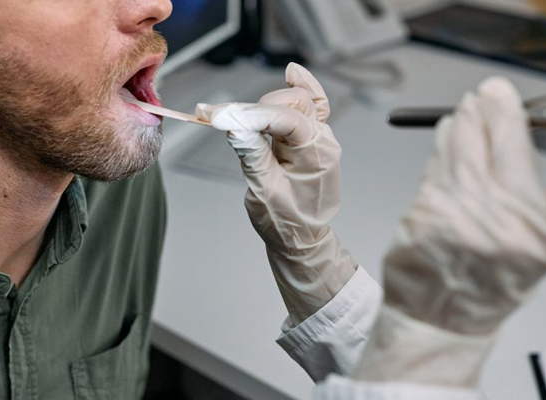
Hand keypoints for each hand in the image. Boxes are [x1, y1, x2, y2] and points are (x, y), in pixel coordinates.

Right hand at [197, 63, 356, 325]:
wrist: (302, 241)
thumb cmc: (286, 223)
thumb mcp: (264, 192)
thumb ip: (252, 155)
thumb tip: (235, 124)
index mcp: (318, 154)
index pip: (286, 119)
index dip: (252, 115)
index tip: (221, 116)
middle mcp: (323, 140)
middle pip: (291, 103)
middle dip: (256, 108)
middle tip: (223, 119)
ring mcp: (320, 137)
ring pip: (296, 102)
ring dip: (266, 105)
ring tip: (234, 116)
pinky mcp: (310, 139)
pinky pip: (312, 106)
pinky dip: (300, 89)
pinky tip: (292, 74)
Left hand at [354, 69, 545, 385]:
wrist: (439, 318)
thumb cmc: (488, 281)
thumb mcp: (532, 246)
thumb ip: (536, 194)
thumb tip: (527, 126)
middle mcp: (510, 225)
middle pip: (511, 143)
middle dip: (500, 106)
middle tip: (494, 92)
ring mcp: (465, 216)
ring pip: (467, 142)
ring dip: (468, 117)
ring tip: (470, 110)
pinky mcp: (428, 210)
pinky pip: (439, 159)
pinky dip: (444, 140)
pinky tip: (448, 136)